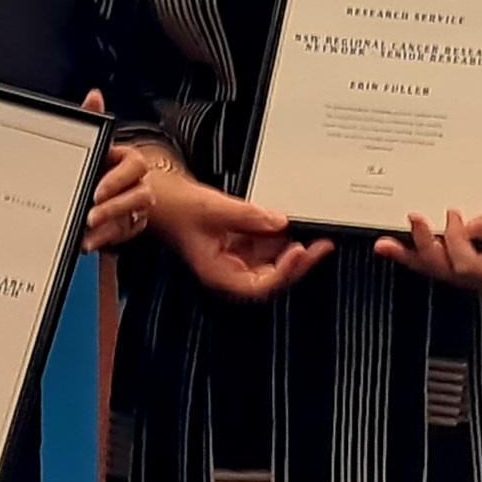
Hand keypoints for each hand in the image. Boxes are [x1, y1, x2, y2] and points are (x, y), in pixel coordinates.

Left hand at [76, 91, 156, 252]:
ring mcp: (135, 207)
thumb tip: (94, 96)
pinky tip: (87, 242)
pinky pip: (122, 236)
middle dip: (114, 208)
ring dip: (109, 227)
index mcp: (128, 161)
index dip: (118, 179)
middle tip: (91, 215)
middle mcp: (137, 184)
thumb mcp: (90, 143)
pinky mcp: (128, 226)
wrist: (90, 190)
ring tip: (87, 231)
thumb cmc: (93, 164)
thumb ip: (91, 119)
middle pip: (139, 196)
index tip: (97, 191)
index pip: (135, 166)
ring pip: (132, 218)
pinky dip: (103, 240)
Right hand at [148, 173, 333, 300]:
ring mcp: (236, 256)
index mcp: (217, 273)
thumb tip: (279, 221)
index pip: (257, 285)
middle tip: (321, 245)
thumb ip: (248, 215)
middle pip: (272, 276)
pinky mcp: (241, 242)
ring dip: (292, 247)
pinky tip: (289, 222)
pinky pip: (267, 243)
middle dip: (297, 262)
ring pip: (273, 260)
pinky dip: (280, 234)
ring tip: (312, 230)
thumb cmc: (173, 209)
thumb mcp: (211, 207)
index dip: (282, 272)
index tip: (297, 251)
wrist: (160, 195)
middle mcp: (229, 269)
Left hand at [373, 173, 481, 295]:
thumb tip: (466, 226)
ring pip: (438, 270)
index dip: (455, 241)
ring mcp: (478, 274)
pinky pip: (440, 261)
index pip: (468, 266)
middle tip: (413, 219)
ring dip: (412, 256)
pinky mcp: (469, 263)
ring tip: (384, 245)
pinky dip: (418, 253)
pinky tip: (396, 246)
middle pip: (448, 271)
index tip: (453, 214)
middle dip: (426, 248)